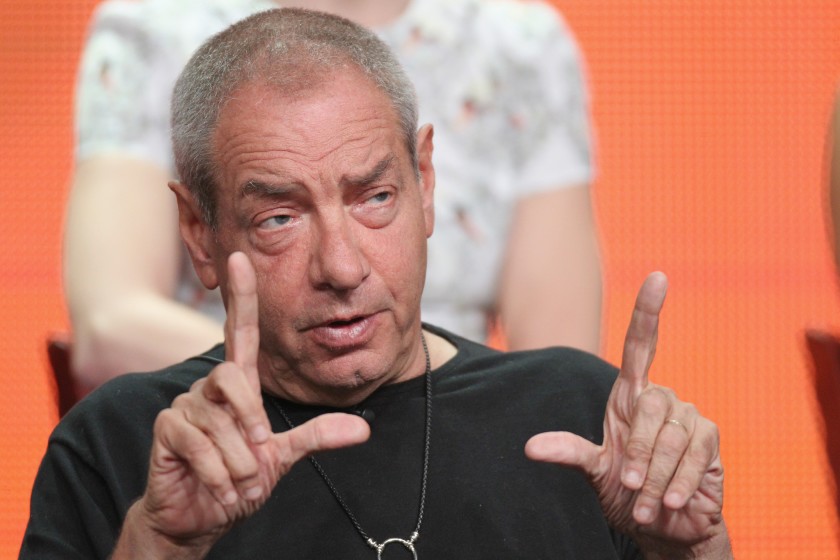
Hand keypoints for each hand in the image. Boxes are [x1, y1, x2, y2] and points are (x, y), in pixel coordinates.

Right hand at [118, 252, 369, 556]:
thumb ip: (317, 436)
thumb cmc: (240, 477)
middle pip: (231, 377)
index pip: (241, 331)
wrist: (204, 516)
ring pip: (218, 419)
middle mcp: (210, 387)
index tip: (241, 259)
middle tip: (259, 457)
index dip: (242, 295)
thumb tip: (364, 429)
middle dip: (251, 420)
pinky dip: (216, 472)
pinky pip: (195, 441)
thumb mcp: (283, 456)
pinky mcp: (166, 429)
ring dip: (237, 460)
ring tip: (240, 481)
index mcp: (239, 385)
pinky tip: (221, 488)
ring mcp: (185, 405)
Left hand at [525, 272, 728, 556]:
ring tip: (647, 501)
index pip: (640, 345)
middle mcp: (660, 398)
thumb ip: (569, 453)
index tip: (657, 276)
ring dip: (655, 476)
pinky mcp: (710, 440)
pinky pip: (694, 455)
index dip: (648, 311)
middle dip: (637, 451)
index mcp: (629, 396)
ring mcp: (688, 416)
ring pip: (671, 436)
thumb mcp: (594, 471)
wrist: (664, 524)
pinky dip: (677, 484)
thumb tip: (530, 447)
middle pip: (650, 405)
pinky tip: (672, 502)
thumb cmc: (626, 491)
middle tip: (630, 484)